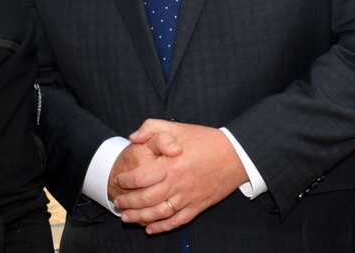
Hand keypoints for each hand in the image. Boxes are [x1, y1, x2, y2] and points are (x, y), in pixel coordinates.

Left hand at [114, 121, 247, 233]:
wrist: (236, 154)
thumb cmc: (204, 139)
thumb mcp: (176, 127)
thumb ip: (151, 128)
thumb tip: (133, 138)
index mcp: (169, 164)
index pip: (140, 177)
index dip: (126, 181)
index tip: (119, 180)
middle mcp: (177, 183)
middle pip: (146, 199)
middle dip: (128, 203)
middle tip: (118, 203)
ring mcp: (187, 197)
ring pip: (158, 213)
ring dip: (140, 217)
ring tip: (127, 218)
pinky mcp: (198, 206)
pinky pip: (177, 221)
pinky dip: (162, 227)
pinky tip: (151, 228)